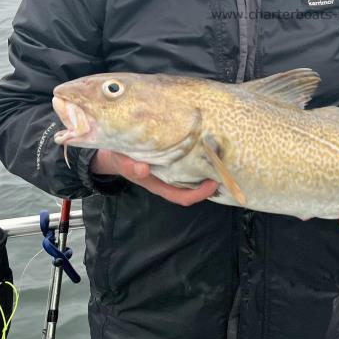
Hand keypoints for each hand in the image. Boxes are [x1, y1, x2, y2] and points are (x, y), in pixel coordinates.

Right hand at [91, 149, 218, 206]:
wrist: (114, 150)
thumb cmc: (119, 158)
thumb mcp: (121, 162)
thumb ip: (129, 166)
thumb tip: (143, 168)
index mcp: (159, 185)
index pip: (183, 196)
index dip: (200, 194)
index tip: (213, 182)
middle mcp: (169, 178)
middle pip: (194, 187)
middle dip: (210, 180)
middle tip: (225, 165)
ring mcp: (172, 168)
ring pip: (194, 172)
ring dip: (207, 166)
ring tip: (221, 153)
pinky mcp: (172, 156)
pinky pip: (189, 158)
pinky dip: (199, 153)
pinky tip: (207, 141)